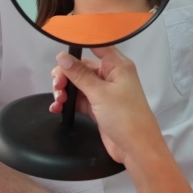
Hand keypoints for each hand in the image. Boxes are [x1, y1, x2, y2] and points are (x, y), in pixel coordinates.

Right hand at [50, 47, 163, 165]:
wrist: (136, 148)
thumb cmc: (127, 117)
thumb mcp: (100, 93)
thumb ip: (80, 75)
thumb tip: (63, 57)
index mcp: (118, 65)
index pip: (97, 45)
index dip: (80, 44)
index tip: (61, 49)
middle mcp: (111, 75)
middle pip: (82, 66)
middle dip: (66, 74)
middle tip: (57, 86)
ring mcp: (104, 92)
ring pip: (78, 84)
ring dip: (65, 90)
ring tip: (57, 101)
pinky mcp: (98, 106)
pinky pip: (79, 99)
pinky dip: (68, 102)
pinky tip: (57, 108)